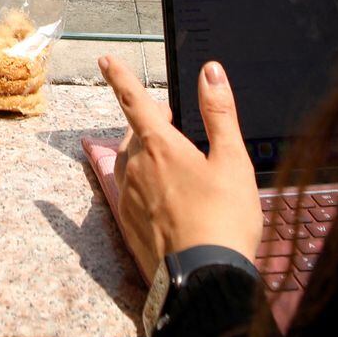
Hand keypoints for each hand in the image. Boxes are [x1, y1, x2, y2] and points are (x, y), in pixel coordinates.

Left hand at [98, 55, 263, 278]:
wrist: (205, 278)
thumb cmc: (224, 218)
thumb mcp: (232, 161)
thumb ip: (219, 113)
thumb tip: (210, 72)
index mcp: (160, 146)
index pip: (134, 101)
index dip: (120, 77)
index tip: (105, 59)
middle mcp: (136, 168)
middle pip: (135, 134)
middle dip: (150, 124)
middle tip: (175, 126)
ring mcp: (128, 197)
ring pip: (131, 163)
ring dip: (147, 155)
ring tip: (176, 165)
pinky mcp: (128, 224)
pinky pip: (128, 193)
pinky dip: (143, 186)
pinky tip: (164, 198)